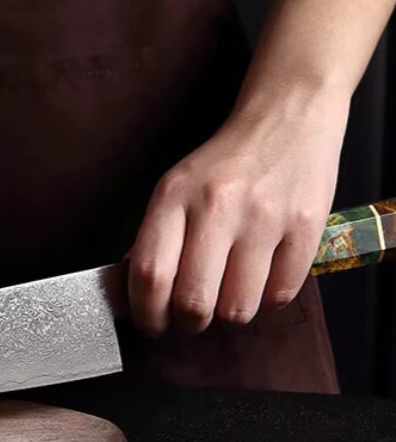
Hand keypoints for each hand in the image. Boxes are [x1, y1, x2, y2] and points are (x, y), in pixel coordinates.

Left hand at [128, 88, 348, 334]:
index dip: (146, 314)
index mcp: (174, 197)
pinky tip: (260, 281)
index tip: (151, 324)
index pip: (149, 274)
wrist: (288, 117)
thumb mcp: (175, 188)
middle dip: (188, 324)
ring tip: (228, 296)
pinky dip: (266, 302)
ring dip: (228, 316)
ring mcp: (266, 218)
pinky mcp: (307, 227)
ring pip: (238, 309)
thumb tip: (135, 295)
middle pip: (193, 302)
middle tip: (191, 318)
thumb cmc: (223, 164)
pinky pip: (280, 296)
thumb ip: (154, 239)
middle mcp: (217, 206)